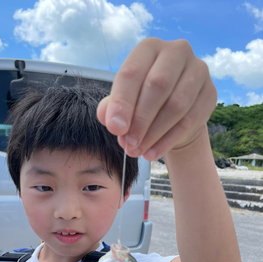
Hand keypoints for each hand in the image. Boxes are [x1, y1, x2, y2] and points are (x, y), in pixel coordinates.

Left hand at [97, 38, 216, 159]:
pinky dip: (168, 140)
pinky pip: (189, 120)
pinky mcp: (210, 93)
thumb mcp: (124, 102)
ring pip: (176, 105)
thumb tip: (110, 120)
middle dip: (140, 120)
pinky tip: (152, 153)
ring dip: (154, 133)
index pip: (132, 72)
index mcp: (149, 48)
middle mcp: (177, 52)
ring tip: (137, 151)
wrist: (175, 113)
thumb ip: (111, 108)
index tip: (114, 129)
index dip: (122, 103)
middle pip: (157, 86)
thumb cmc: (143, 102)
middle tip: (128, 144)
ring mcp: (198, 71)